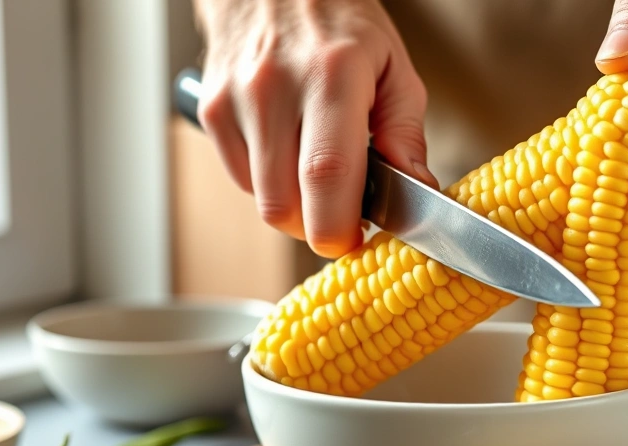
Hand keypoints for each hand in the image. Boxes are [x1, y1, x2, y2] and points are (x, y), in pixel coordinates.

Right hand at [192, 0, 436, 256]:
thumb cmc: (338, 23)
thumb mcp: (393, 66)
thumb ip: (406, 133)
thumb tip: (417, 190)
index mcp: (332, 76)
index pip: (327, 175)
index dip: (339, 225)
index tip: (354, 239)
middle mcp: (275, 88)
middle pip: (285, 204)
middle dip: (318, 227)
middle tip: (342, 214)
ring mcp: (235, 100)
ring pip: (261, 200)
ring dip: (295, 207)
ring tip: (317, 174)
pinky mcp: (210, 112)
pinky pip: (241, 179)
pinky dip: (269, 184)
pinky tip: (288, 154)